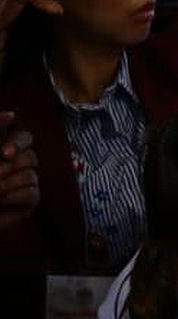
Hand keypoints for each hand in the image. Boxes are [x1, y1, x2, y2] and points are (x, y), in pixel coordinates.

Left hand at [0, 111, 37, 230]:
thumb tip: (12, 114)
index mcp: (5, 152)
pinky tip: (1, 202)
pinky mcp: (26, 204)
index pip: (25, 138)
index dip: (20, 142)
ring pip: (32, 175)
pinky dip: (15, 197)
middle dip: (11, 168)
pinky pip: (34, 193)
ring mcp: (22, 185)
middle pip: (32, 156)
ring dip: (8, 185)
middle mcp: (15, 167)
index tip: (4, 154)